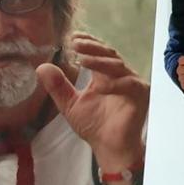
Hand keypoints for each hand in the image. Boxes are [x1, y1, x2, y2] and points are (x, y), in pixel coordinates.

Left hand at [36, 32, 147, 171]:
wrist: (110, 147)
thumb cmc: (94, 127)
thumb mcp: (70, 104)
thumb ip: (58, 87)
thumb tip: (42, 67)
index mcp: (105, 75)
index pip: (99, 52)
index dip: (88, 42)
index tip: (72, 36)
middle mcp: (120, 75)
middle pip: (108, 54)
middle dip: (92, 47)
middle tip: (75, 43)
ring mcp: (132, 83)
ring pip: (117, 65)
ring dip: (99, 61)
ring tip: (81, 59)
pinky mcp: (141, 94)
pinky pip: (129, 83)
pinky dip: (114, 83)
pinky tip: (99, 85)